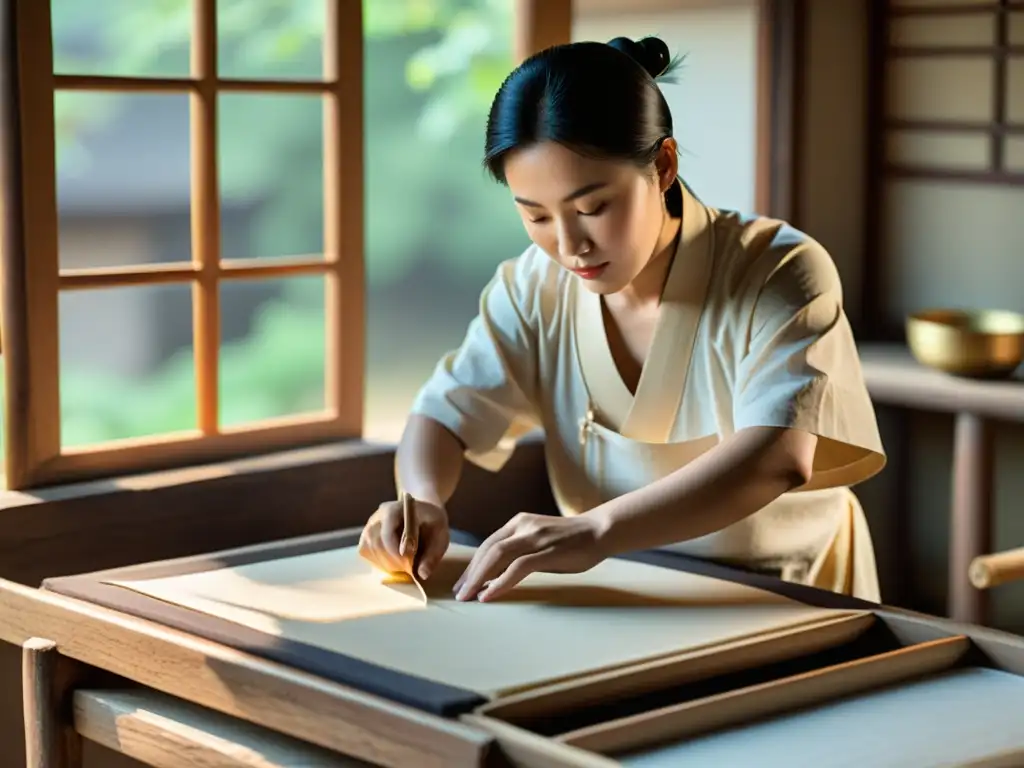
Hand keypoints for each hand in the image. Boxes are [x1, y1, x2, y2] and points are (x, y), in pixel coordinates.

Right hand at [358, 496, 449, 579]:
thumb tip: (423, 574)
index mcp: (395, 509)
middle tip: (408, 568)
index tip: (409, 564)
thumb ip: (433, 554)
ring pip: (368, 549)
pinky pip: (365, 551)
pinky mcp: (367, 534)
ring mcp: (370, 524)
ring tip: (402, 566)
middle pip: (376, 543)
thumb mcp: (441, 536)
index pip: (387, 534)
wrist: (423, 512)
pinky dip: (377, 561)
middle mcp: (378, 515)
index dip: (395, 552)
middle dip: (391, 561)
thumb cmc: (432, 523)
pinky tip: (392, 562)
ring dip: (384, 563)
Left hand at [453, 512, 605, 601]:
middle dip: (470, 573)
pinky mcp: (547, 550)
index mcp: (519, 522)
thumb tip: (498, 575)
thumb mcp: (540, 541)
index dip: (473, 564)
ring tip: (468, 596)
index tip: (463, 582)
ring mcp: (535, 536)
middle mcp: (523, 526)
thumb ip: (521, 552)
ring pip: (497, 556)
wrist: (601, 530)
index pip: (489, 544)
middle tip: (459, 593)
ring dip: (479, 578)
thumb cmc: (572, 541)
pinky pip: (517, 567)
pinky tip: (489, 595)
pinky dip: (500, 582)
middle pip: (488, 550)